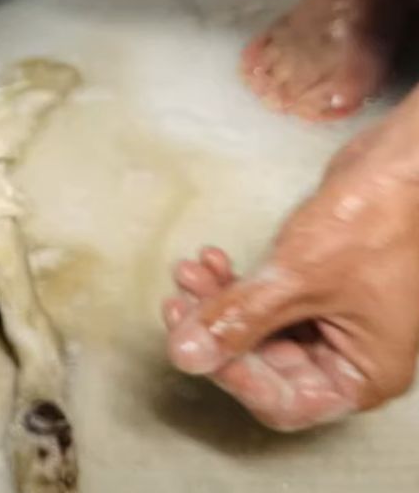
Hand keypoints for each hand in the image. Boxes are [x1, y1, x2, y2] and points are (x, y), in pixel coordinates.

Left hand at [162, 93, 418, 429]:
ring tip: (189, 271)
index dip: (233, 376)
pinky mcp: (316, 287)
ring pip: (260, 328)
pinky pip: (267, 299)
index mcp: (362, 376)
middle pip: (265, 365)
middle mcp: (348, 356)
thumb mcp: (297, 279)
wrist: (395, 169)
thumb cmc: (367, 227)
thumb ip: (239, 320)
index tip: (192, 340)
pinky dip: (238, 283)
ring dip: (221, 302)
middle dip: (219, 330)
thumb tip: (185, 356)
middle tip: (177, 301)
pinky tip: (212, 259)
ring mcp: (333, 321)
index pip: (284, 402)